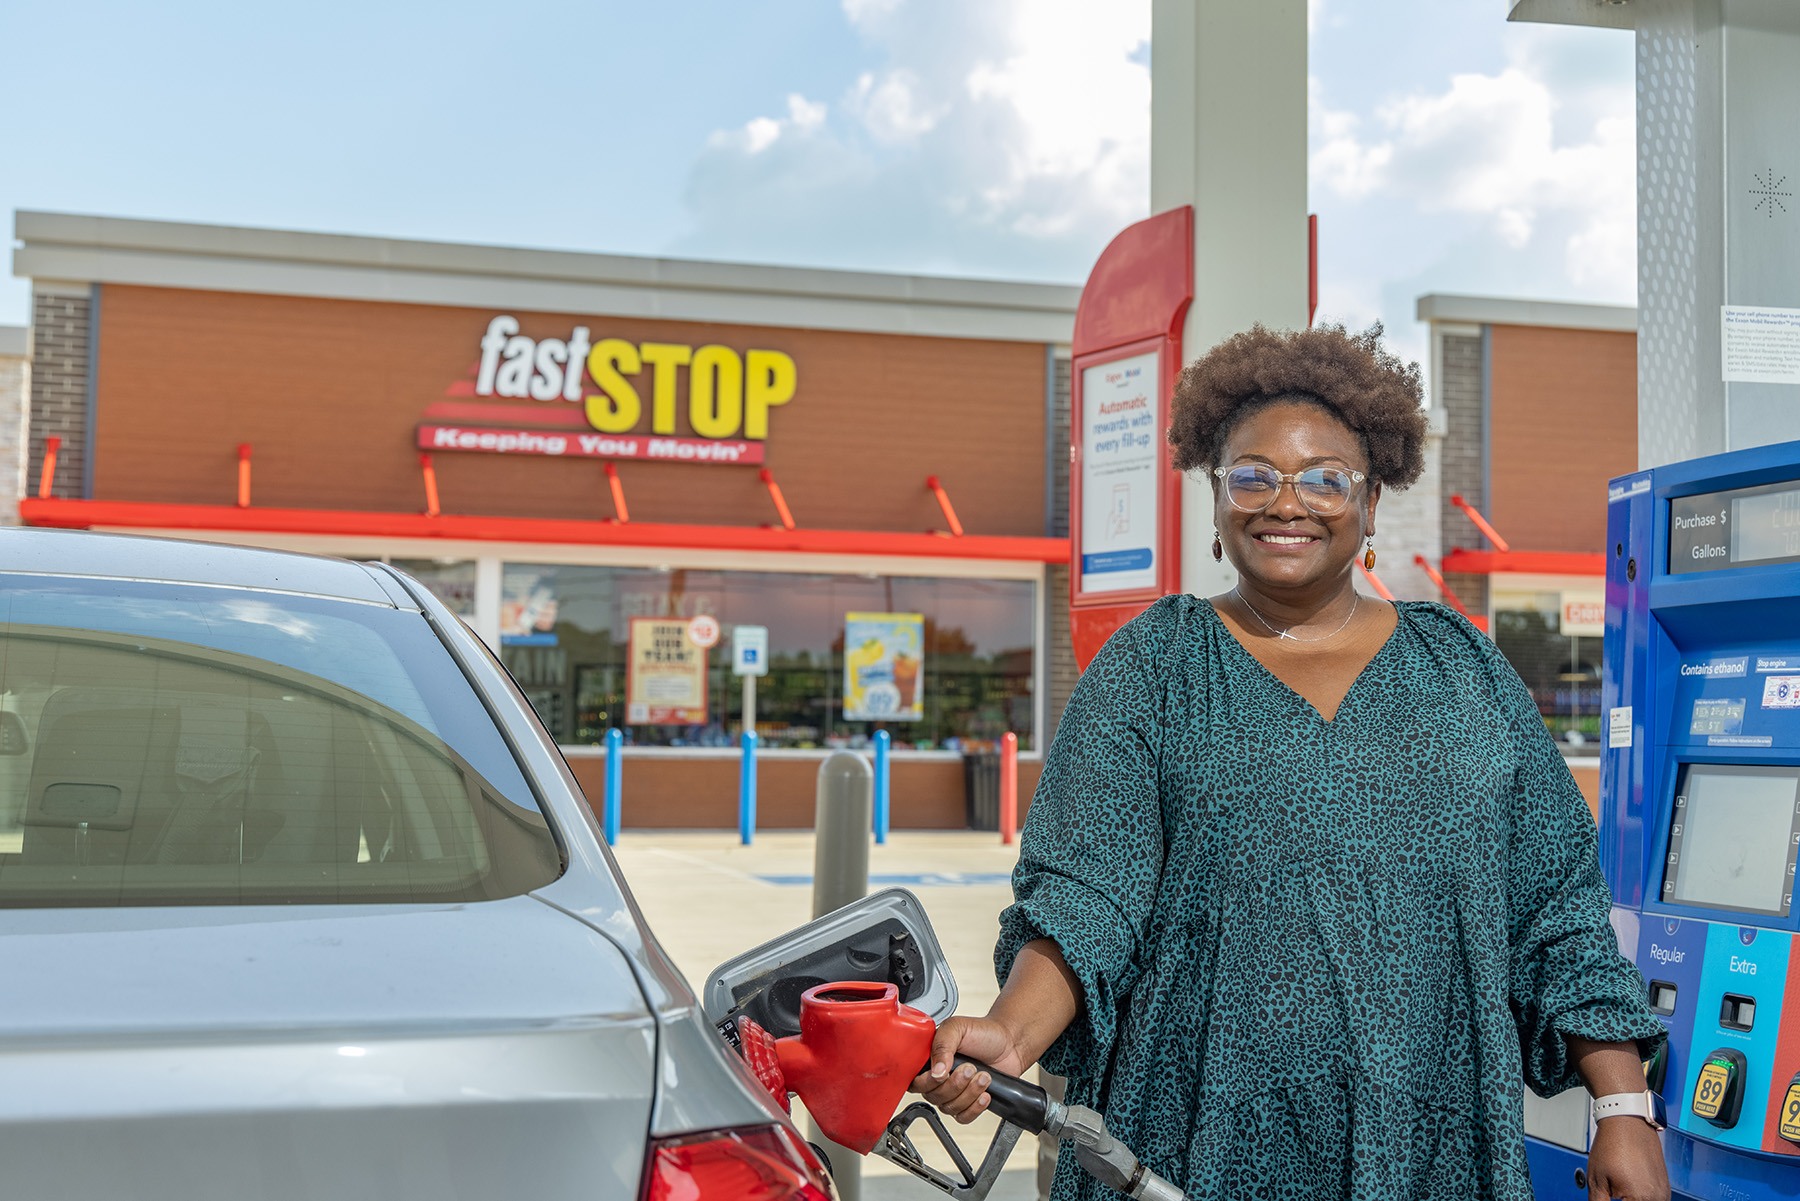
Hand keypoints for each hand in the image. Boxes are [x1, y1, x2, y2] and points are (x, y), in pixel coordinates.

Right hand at [907, 1015, 1027, 1124]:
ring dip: (969, 1093)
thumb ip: (941, 1045)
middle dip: (955, 1085)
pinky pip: (963, 1117)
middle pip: (933, 1097)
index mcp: (930, 1059)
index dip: (928, 1082)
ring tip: (983, 1076)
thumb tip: (936, 1071)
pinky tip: (985, 1094)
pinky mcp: (968, 1103)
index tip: (945, 1073)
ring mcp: (954, 1091)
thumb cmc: (983, 1032)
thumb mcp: (958, 1028)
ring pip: (949, 1108)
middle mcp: (939, 1077)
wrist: (1010, 1043)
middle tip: (971, 1068)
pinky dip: (975, 1108)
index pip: (915, 1081)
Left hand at [1586, 1117, 1668, 1200]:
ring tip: (1617, 1191)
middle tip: (1611, 1194)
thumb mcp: (1596, 1179)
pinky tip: (1627, 1193)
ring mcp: (1663, 1193)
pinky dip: (1641, 1199)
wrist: (1628, 1122)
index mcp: (1641, 1199)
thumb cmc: (1612, 1144)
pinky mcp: (1665, 1187)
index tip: (1605, 1199)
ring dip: (1632, 1200)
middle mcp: (1658, 1198)